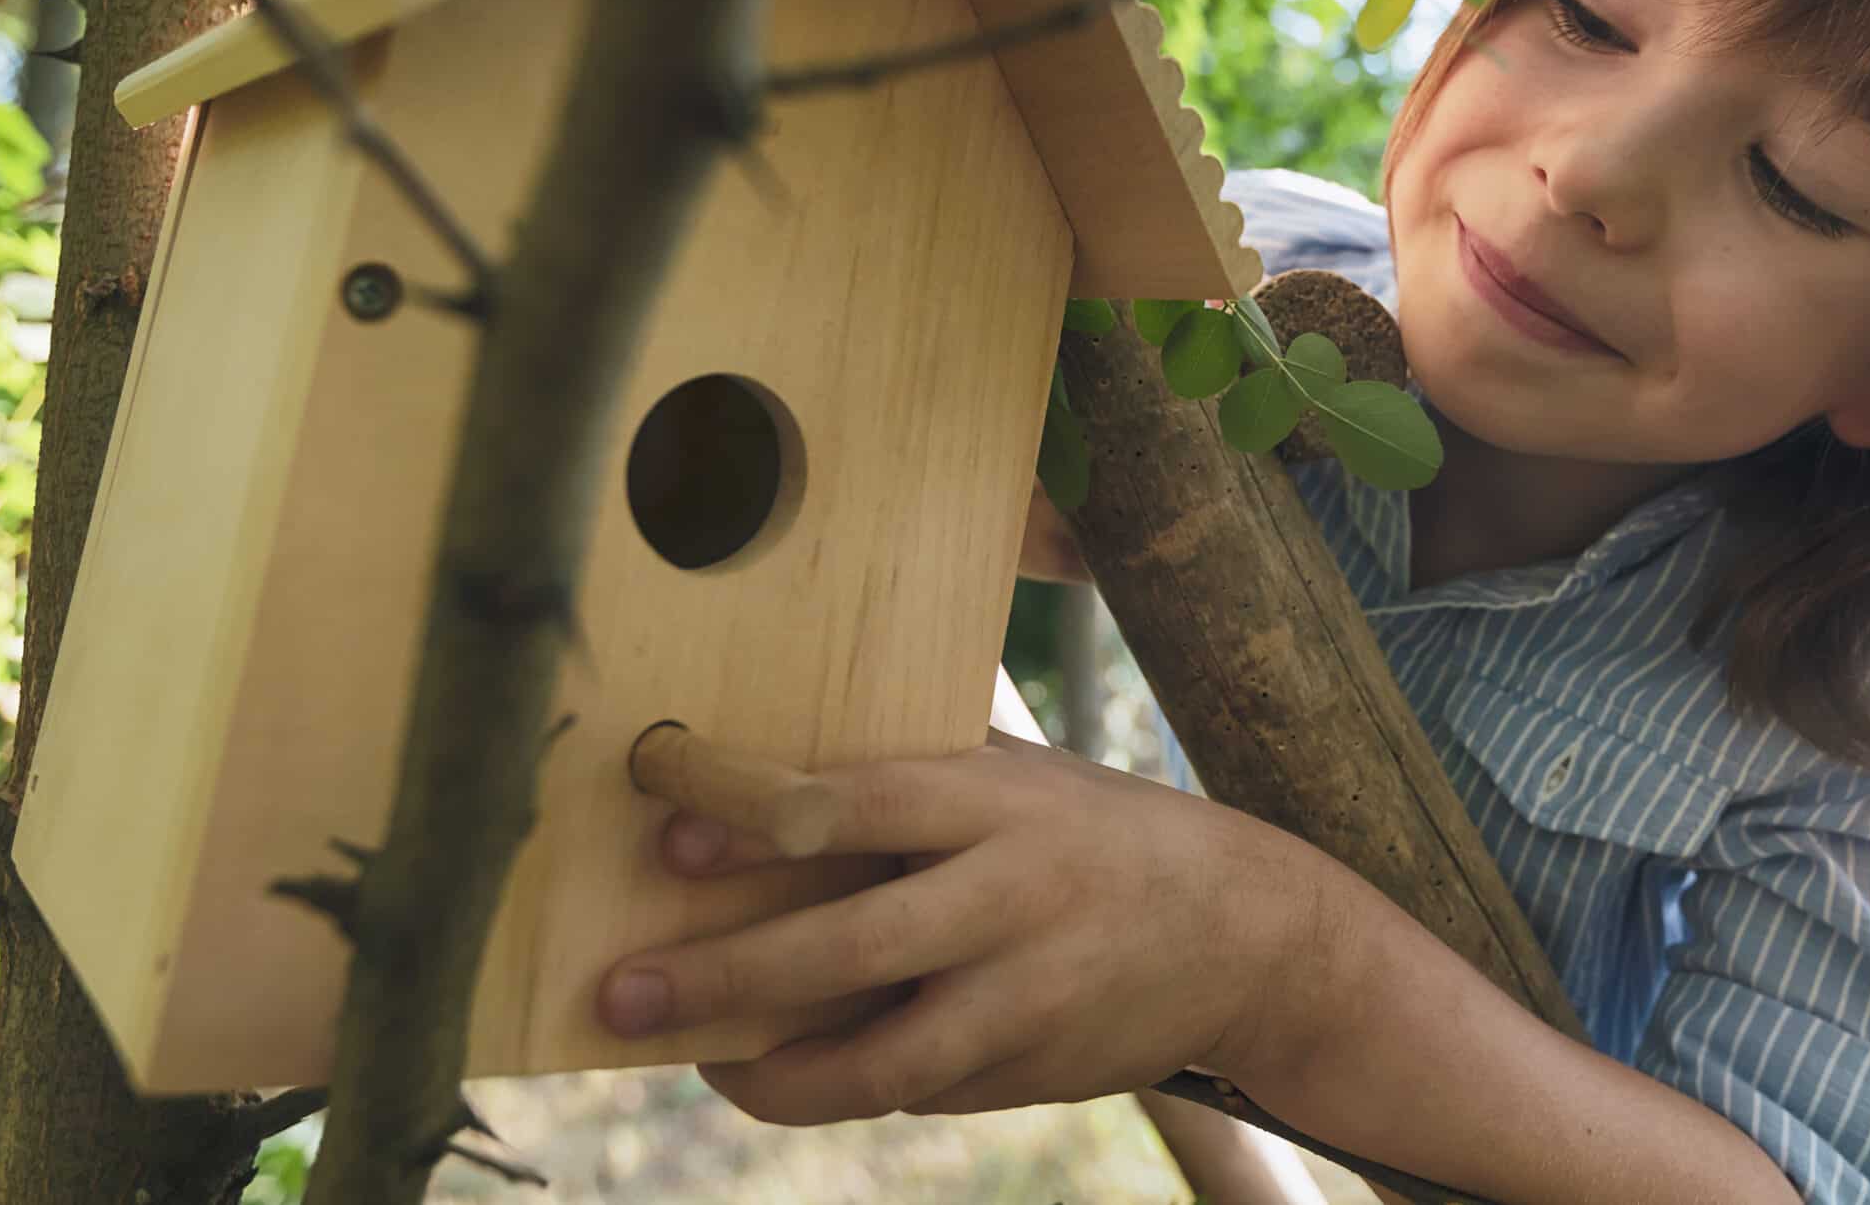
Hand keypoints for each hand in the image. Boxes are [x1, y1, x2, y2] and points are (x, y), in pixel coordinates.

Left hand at [595, 732, 1336, 1124]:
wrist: (1245, 934)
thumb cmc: (1093, 832)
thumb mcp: (1023, 778)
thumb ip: (915, 780)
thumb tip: (752, 785)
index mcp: (1002, 802)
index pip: (861, 801)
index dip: (759, 814)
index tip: (666, 825)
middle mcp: (1014, 898)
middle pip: (850, 945)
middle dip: (726, 974)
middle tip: (625, 994)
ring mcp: (1026, 1001)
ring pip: (879, 1062)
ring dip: (772, 1075)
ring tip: (703, 1066)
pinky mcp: (1031, 1076)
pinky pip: (916, 1090)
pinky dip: (847, 1085)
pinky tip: (791, 1070)